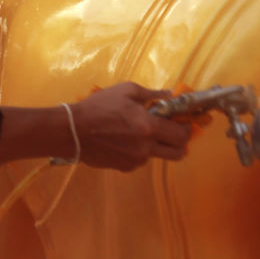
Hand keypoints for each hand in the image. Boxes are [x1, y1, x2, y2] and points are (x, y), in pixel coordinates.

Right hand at [71, 82, 191, 170]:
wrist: (73, 130)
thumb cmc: (99, 106)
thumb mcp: (126, 91)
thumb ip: (151, 94)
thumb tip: (169, 94)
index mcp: (148, 126)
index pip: (181, 135)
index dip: (187, 129)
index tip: (183, 122)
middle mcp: (145, 147)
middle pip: (177, 154)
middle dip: (180, 143)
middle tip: (172, 131)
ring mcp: (135, 160)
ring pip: (157, 156)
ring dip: (156, 145)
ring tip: (139, 131)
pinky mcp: (124, 167)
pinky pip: (140, 160)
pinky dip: (139, 150)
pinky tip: (125, 139)